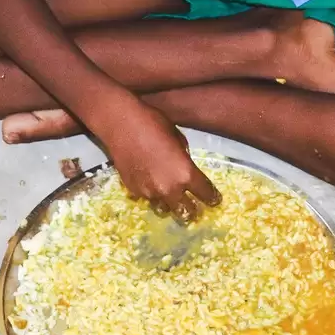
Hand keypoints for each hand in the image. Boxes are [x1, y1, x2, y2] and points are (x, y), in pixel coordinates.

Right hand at [91, 96, 220, 220]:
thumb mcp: (178, 137)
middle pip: (186, 211)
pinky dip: (151, 193)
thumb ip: (184, 157)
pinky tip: (148, 181)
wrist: (120, 123)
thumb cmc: (153, 123)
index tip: (214, 200)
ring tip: (170, 197)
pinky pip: (147, 198)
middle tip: (195, 208)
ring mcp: (149, 192)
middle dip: (193, 210)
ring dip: (170, 204)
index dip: (212, 198)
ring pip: (165, 208)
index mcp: (185, 174)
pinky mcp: (133, 190)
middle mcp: (169, 189)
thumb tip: (183, 164)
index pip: (206, 194)